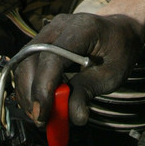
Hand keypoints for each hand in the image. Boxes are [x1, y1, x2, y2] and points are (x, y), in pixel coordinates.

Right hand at [14, 12, 144, 126]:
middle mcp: (58, 26)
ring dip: (27, 92)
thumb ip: (88, 92)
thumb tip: (74, 117)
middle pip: (30, 59)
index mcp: (80, 29)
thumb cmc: (119, 51)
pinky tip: (38, 102)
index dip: (43, 88)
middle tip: (40, 119)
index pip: (51, 58)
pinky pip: (28, 63)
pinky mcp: (43, 41)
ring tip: (39, 115)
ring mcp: (48, 31)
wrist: (121, 32)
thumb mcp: (111, 74)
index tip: (42, 115)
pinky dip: (30, 85)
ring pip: (24, 62)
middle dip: (30, 93)